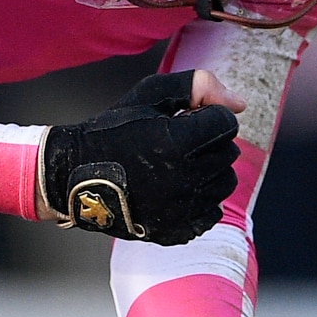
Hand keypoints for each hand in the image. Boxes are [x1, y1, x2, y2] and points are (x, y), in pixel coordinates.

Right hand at [43, 71, 241, 243]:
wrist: (76, 175)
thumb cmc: (115, 130)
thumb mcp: (150, 93)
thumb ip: (197, 86)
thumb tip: (240, 104)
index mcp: (177, 141)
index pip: (226, 123)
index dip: (208, 116)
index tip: (185, 119)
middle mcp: (183, 178)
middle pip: (228, 153)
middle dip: (209, 142)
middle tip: (178, 142)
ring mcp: (181, 208)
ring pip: (225, 183)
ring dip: (209, 170)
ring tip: (179, 164)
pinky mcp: (176, 230)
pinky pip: (213, 212)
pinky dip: (201, 199)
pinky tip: (177, 188)